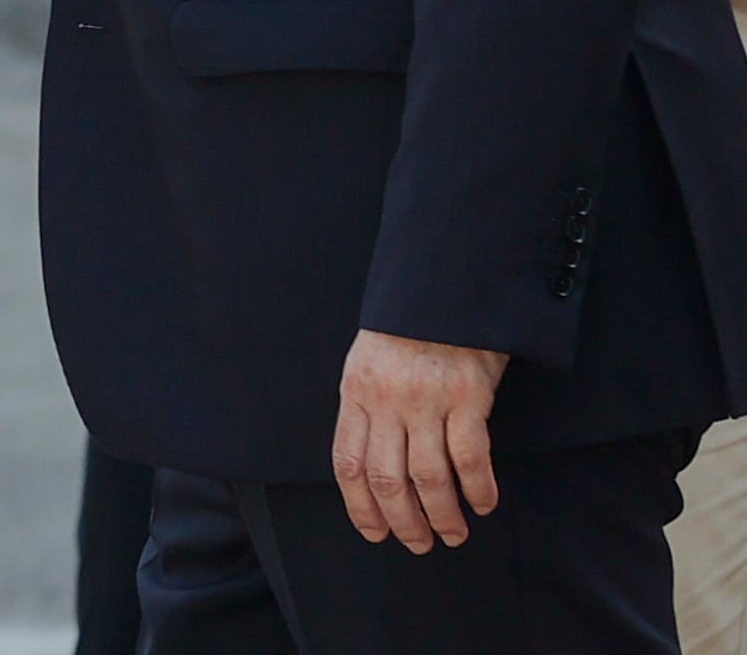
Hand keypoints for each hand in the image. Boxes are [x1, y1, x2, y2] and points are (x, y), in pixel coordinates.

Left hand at [330, 329, 506, 551]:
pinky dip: (478, 489)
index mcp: (355, 392)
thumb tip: (371, 467)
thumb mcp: (367, 363)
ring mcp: (426, 400)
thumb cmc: (404, 330)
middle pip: (387, 478)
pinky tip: (483, 504)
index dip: (360, 506)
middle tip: (419, 543)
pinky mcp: (467, 396)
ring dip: (442, 515)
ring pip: (429, 477)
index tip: (374, 532)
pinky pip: (471, 457)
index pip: (348, 463)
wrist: (442, 288)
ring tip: (453, 534)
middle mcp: (386, 400)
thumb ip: (367, 409)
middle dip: (402, 521)